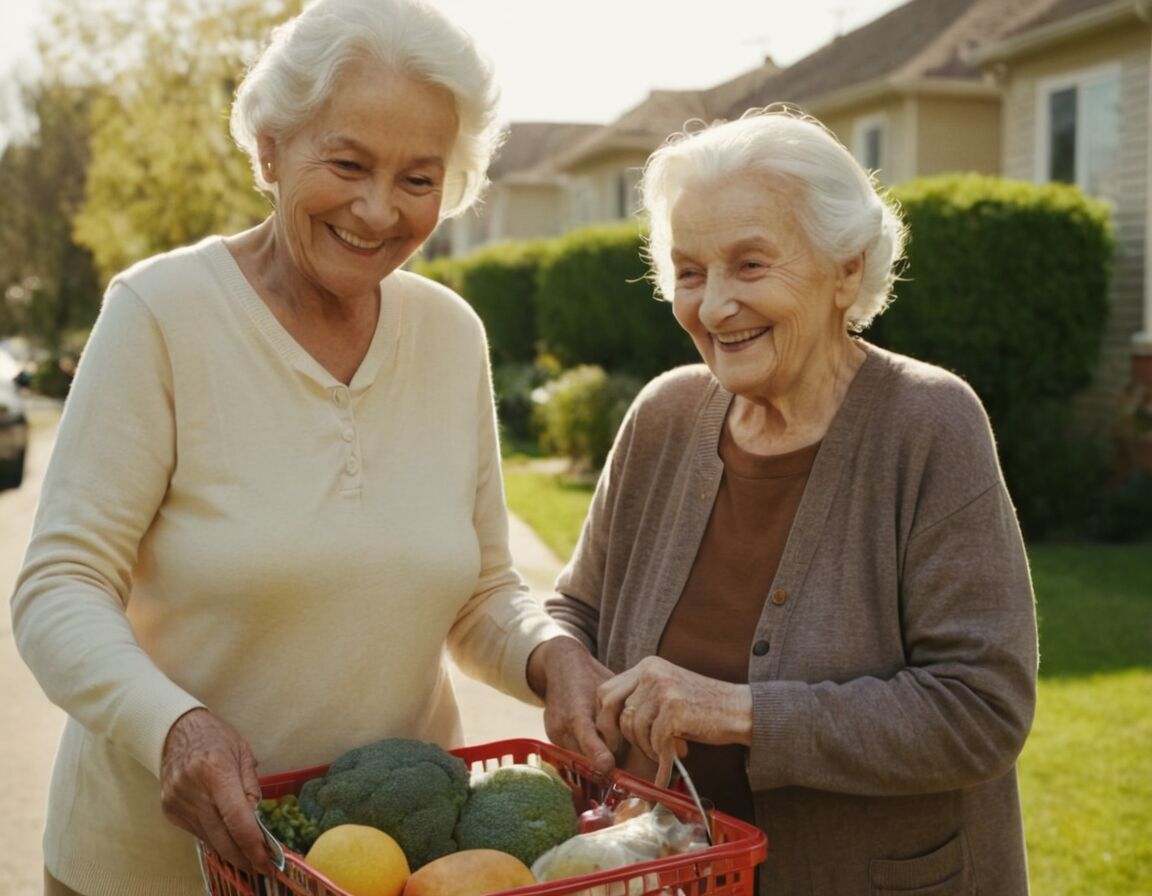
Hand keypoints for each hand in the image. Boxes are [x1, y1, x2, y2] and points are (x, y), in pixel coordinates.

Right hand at [159, 708, 271, 875]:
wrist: (174, 730)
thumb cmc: (215, 737)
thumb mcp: (242, 751)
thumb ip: (250, 786)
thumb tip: (256, 820)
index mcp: (215, 771)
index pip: (237, 818)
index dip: (252, 844)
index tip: (267, 860)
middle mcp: (193, 791)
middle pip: (222, 836)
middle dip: (244, 857)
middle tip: (263, 868)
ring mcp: (178, 803)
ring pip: (209, 839)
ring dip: (230, 851)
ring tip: (249, 859)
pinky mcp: (169, 811)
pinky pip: (198, 832)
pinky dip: (214, 838)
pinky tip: (228, 841)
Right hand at [528, 636, 616, 775]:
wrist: (560, 666)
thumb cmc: (591, 676)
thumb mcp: (610, 689)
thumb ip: (621, 713)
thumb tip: (643, 732)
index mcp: (577, 711)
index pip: (588, 739)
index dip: (598, 754)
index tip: (608, 766)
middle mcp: (562, 726)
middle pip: (589, 755)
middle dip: (608, 754)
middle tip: (623, 743)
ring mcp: (555, 734)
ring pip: (582, 758)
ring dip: (597, 754)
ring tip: (608, 738)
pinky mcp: (552, 739)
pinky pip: (574, 753)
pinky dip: (586, 750)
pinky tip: (596, 737)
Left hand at [597, 656, 752, 785]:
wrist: (740, 710)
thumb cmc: (703, 707)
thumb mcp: (667, 692)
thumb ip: (641, 699)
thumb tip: (609, 725)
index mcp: (647, 666)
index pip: (607, 691)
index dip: (604, 718)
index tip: (613, 739)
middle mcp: (651, 672)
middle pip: (614, 708)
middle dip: (618, 735)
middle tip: (630, 753)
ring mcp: (662, 689)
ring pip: (634, 727)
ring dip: (646, 748)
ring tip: (663, 754)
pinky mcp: (674, 709)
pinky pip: (655, 740)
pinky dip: (661, 759)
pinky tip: (669, 767)